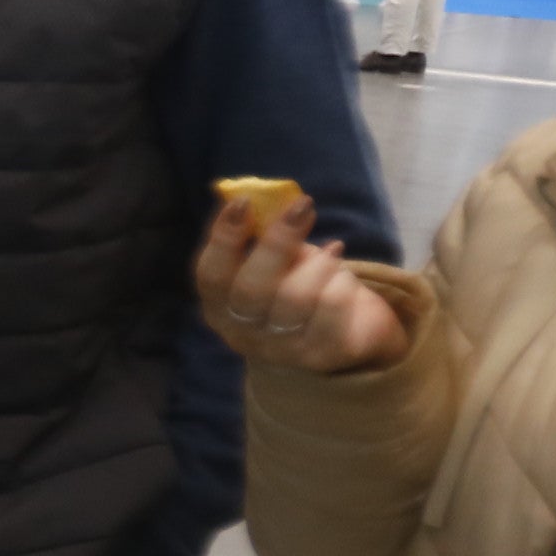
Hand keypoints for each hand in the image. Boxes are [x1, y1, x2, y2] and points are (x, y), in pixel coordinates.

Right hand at [192, 189, 405, 373]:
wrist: (339, 338)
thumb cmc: (295, 288)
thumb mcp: (273, 265)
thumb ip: (265, 238)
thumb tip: (270, 200)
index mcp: (220, 307)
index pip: (210, 275)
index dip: (223, 238)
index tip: (243, 201)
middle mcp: (243, 334)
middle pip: (252, 289)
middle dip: (278, 241)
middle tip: (304, 206)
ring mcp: (281, 350)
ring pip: (294, 297)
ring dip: (318, 262)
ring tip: (334, 249)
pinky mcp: (321, 356)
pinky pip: (332, 307)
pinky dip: (342, 282)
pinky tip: (344, 276)